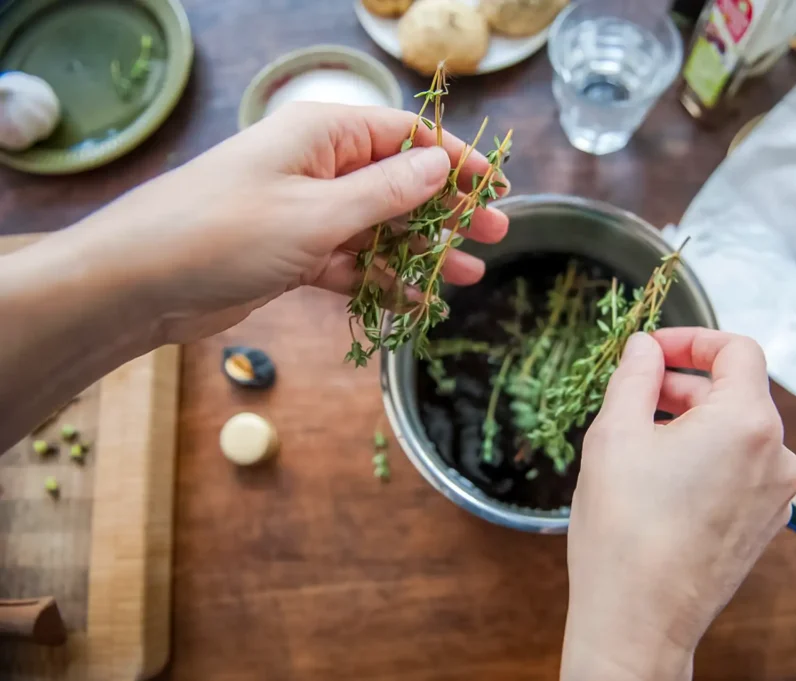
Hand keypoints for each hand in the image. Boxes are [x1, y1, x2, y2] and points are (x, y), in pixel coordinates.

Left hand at [64, 102, 509, 341]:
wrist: (138, 284)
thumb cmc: (223, 232)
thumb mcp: (316, 212)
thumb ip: (385, 192)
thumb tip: (440, 163)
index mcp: (321, 135)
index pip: (404, 135)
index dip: (454, 159)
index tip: (494, 187)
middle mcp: (317, 167)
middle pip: (398, 182)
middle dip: (447, 209)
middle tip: (495, 234)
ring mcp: (305, 213)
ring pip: (380, 228)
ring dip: (421, 251)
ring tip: (467, 276)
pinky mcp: (293, 254)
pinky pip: (352, 263)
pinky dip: (382, 281)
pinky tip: (417, 302)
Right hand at [561, 329, 795, 680]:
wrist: (639, 621)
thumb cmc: (626, 535)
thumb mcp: (614, 434)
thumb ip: (634, 376)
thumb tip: (644, 348)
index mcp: (747, 423)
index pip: (738, 350)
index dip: (693, 340)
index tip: (655, 350)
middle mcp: (776, 456)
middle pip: (737, 391)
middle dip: (685, 384)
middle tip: (634, 395)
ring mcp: (776, 494)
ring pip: (737, 432)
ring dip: (693, 422)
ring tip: (642, 440)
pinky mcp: (764, 523)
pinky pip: (741, 468)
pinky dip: (707, 457)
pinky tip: (662, 477)